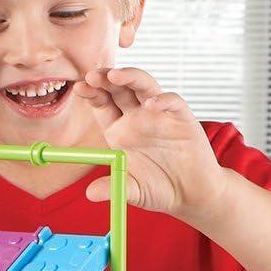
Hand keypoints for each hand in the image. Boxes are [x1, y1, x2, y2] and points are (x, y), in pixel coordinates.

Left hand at [73, 67, 227, 218]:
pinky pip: (173, 102)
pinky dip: (163, 100)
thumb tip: (90, 194)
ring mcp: (159, 115)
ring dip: (130, 78)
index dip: (91, 94)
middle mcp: (136, 118)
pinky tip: (152, 104)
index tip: (79, 89)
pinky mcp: (182, 118)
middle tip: (92, 76)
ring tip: (115, 75)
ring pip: (143, 86)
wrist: (191, 193)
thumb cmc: (158, 188)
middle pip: (118, 89)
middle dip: (105, 79)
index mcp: (118, 130)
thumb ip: (113, 188)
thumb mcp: (131, 190)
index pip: (101, 104)